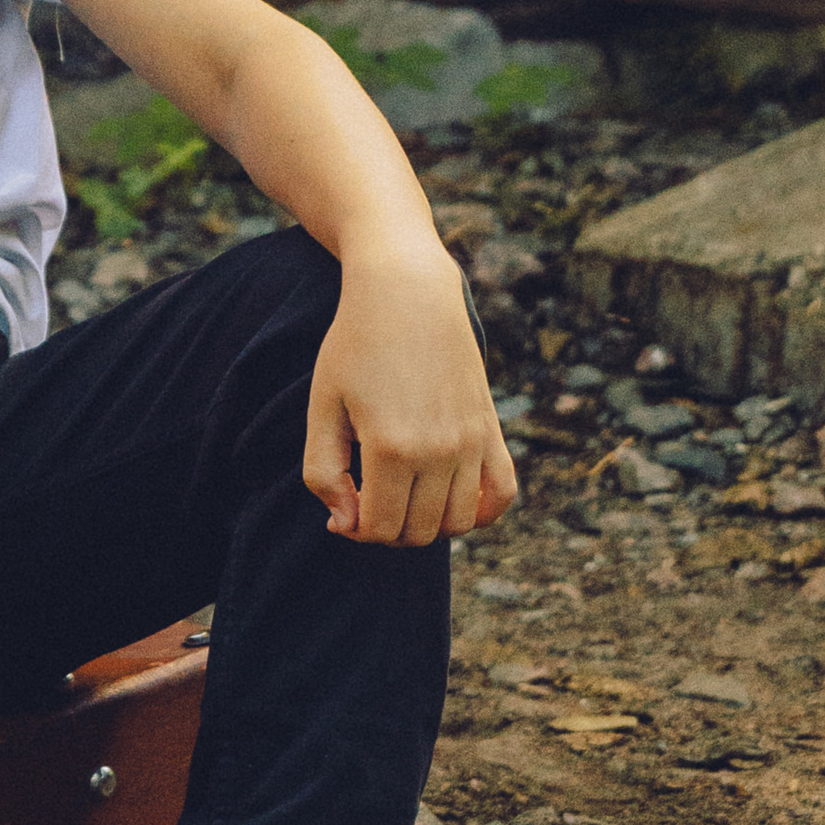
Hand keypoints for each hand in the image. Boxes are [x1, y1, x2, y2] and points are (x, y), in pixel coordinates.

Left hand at [301, 251, 518, 545]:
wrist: (407, 291)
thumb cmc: (354, 346)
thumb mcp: (322, 407)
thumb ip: (323, 472)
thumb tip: (345, 524)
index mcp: (391, 448)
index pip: (379, 528)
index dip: (356, 529)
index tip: (344, 506)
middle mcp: (439, 451)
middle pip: (418, 532)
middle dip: (388, 529)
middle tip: (369, 498)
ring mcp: (471, 441)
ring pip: (457, 522)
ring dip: (427, 523)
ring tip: (402, 493)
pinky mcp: (490, 429)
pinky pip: (502, 494)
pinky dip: (480, 512)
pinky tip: (449, 497)